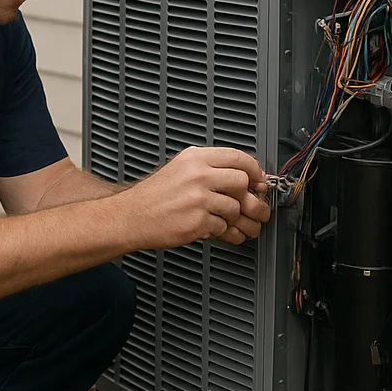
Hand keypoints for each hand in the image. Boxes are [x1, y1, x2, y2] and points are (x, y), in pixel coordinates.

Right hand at [121, 147, 270, 250]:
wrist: (132, 216)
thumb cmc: (155, 196)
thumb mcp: (180, 169)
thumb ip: (210, 170)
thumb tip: (244, 178)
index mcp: (195, 158)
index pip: (237, 157)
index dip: (254, 170)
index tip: (259, 181)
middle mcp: (198, 175)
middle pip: (242, 182)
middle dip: (251, 198)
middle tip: (255, 208)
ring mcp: (198, 198)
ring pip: (235, 208)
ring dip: (240, 221)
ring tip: (241, 226)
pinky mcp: (197, 221)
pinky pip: (223, 228)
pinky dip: (224, 233)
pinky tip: (219, 232)